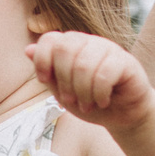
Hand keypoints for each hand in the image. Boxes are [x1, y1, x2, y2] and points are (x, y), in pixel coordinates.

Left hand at [27, 32, 154, 130]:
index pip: (50, 39)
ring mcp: (109, 49)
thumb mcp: (62, 91)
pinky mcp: (126, 61)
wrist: (122, 116)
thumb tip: (28, 49)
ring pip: (84, 64)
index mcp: (71, 45)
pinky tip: (102, 101)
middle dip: (63, 80)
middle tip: (69, 100)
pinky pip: (104, 73)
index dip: (42, 60)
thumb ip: (47, 72)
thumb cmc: (90, 101)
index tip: (45, 81)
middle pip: (65, 49)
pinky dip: (98, 94)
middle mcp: (89, 42)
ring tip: (87, 105)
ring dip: (82, 92)